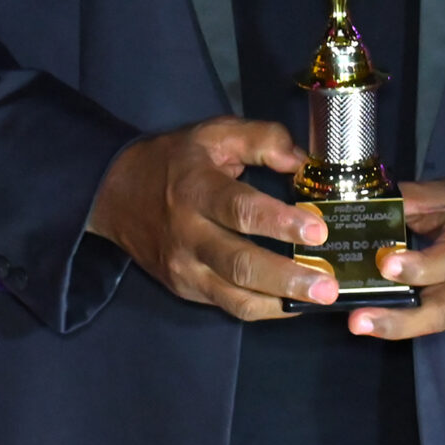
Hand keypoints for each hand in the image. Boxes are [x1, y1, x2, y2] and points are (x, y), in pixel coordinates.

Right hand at [88, 118, 339, 318]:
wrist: (116, 193)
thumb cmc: (175, 161)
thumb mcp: (215, 135)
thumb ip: (263, 139)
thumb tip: (302, 164)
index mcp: (196, 189)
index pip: (240, 210)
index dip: (280, 222)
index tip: (317, 230)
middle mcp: (188, 234)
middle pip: (240, 264)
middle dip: (287, 278)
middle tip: (328, 285)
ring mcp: (185, 268)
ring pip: (235, 296)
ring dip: (281, 302)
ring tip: (320, 301)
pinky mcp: (186, 289)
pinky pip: (229, 306)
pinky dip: (265, 309)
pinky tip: (295, 304)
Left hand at [348, 174, 444, 339]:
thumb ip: (413, 198)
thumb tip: (368, 199)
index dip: (418, 267)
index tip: (386, 263)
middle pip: (440, 311)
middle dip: (398, 320)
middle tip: (358, 320)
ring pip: (435, 322)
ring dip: (396, 328)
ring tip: (360, 324)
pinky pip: (432, 320)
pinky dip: (403, 324)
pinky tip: (373, 320)